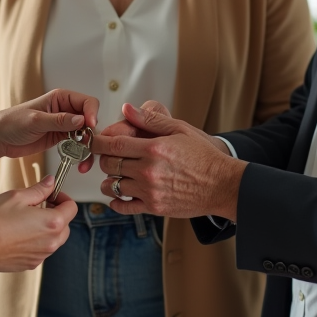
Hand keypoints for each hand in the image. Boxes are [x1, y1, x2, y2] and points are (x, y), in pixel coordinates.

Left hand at [0, 89, 99, 170]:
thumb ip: (59, 120)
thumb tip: (81, 120)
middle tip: (89, 146)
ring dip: (88, 147)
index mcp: (60, 98)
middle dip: (92, 134)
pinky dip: (81, 153)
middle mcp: (65, 110)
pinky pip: (77, 145)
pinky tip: (79, 161)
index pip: (86, 102)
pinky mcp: (60, 138)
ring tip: (85, 160)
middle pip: (89, 119)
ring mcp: (63, 125)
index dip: (92, 113)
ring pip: (85, 134)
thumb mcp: (36, 120)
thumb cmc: (11, 122)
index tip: (90, 126)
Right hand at [0, 175, 75, 275]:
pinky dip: (36, 241)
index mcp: (52, 223)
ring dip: (46, 228)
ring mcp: (41, 256)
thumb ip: (39, 190)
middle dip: (56, 213)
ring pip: (54, 239)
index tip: (51, 195)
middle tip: (38, 205)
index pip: (72, 208)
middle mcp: (51, 242)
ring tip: (26, 219)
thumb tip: (51, 182)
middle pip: (65, 225)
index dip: (62, 197)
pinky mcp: (31, 264)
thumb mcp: (17, 197)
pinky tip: (18, 233)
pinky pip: (41, 250)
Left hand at [92, 102, 244, 219]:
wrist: (222, 185)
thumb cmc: (204, 157)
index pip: (114, 144)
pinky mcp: (154, 207)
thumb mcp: (180, 129)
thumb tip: (126, 109)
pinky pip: (124, 206)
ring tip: (115, 174)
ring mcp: (150, 191)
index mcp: (153, 148)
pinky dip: (116, 201)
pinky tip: (119, 194)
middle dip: (104, 158)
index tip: (95, 140)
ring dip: (109, 180)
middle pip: (109, 164)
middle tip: (109, 155)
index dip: (99, 142)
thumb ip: (151, 119)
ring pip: (112, 185)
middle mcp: (148, 171)